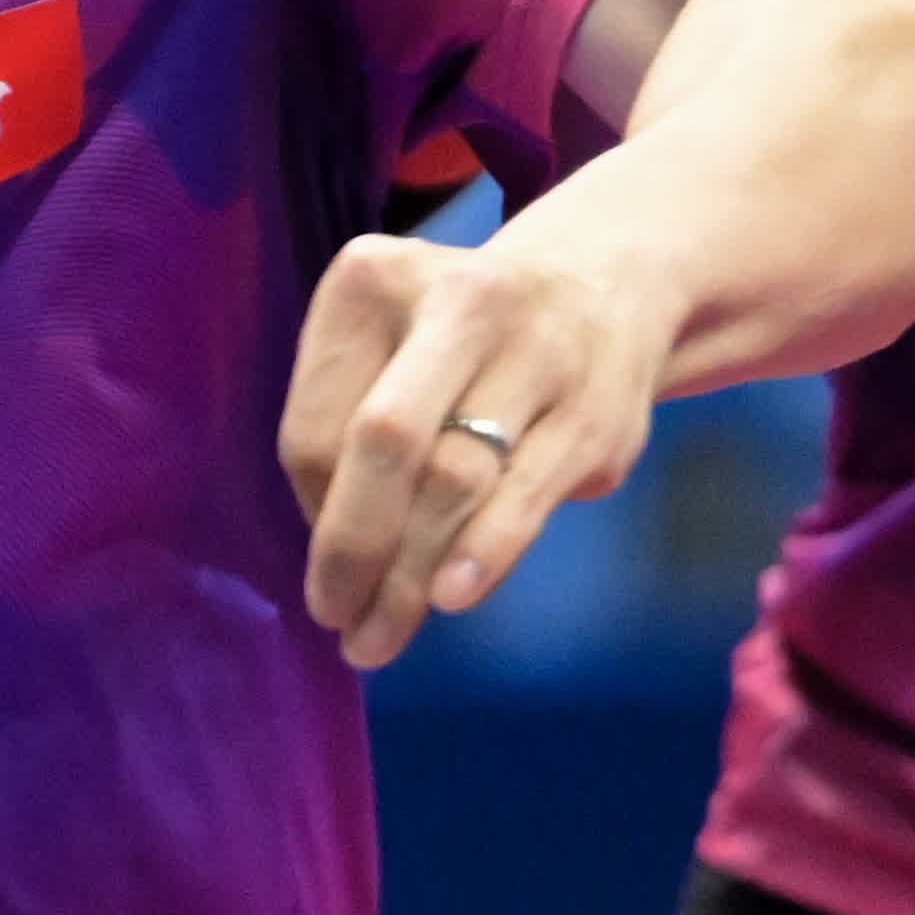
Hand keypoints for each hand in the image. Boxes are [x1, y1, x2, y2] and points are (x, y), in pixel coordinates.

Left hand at [279, 228, 678, 668]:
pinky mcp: (594, 411)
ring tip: (381, 635)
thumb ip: (348, 433)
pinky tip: (451, 596)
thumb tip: (335, 561)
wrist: (601, 288)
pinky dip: (481, 554)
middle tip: (335, 619)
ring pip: (454, 480)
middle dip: (351, 547)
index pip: (315, 423)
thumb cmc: (458, 341)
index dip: (312, 510)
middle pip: (385, 442)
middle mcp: (460, 298)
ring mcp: (538, 350)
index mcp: (373, 280)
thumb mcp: (387, 346)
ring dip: (410, 575)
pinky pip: (523, 498)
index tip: (325, 562)